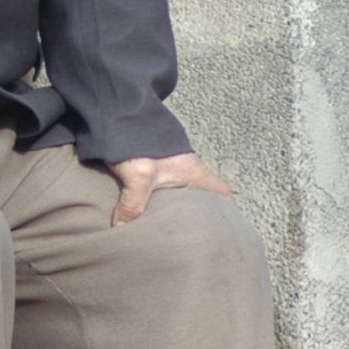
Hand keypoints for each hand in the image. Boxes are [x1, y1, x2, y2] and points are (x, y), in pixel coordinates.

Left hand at [106, 152, 233, 225]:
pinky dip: (156, 199)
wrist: (120, 114)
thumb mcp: (140, 176)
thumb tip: (124, 229)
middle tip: (192, 234)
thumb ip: (133, 205)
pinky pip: (160, 186)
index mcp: (193, 172)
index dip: (227, 209)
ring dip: (174, 208)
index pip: (222, 191)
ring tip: (167, 229)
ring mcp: (169, 167)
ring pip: (180, 192)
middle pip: (201, 196)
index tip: (226, 226)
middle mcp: (186, 170)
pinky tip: (145, 212)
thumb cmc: (139, 141)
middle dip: (199, 214)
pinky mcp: (152, 164)